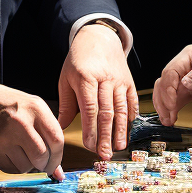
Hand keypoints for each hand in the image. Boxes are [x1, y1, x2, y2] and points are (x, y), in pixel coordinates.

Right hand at [0, 81, 64, 179]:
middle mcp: (20, 122)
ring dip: (29, 166)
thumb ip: (50, 134)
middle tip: (43, 165)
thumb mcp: (36, 109)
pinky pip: (10, 169)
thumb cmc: (14, 106)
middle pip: (41, 156)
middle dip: (45, 166)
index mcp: (36, 108)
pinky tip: (14, 156)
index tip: (56, 163)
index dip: (58, 157)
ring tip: (24, 154)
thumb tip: (58, 172)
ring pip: (25, 167)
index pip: (56, 140)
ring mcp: (4, 135)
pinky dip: (15, 168)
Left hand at [57, 23, 138, 158]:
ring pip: (121, 109)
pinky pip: (131, 102)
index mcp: (86, 78)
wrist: (99, 38)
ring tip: (119, 147)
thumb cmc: (79, 60)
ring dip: (121, 131)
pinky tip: (128, 131)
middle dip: (106, 136)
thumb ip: (66, 104)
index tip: (89, 145)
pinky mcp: (130, 82)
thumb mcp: (66, 79)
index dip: (91, 129)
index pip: (90, 108)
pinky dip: (130, 118)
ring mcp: (120, 81)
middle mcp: (105, 79)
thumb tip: (60, 127)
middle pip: (107, 112)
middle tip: (105, 154)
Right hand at [152, 42, 191, 124]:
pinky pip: (180, 98)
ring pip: (170, 92)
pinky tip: (173, 117)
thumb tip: (184, 83)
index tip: (171, 104)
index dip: (168, 89)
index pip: (171, 72)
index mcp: (190, 55)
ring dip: (166, 106)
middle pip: (166, 83)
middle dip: (163, 100)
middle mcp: (187, 66)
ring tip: (167, 120)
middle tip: (167, 116)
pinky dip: (175, 107)